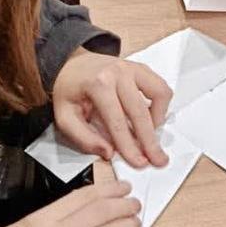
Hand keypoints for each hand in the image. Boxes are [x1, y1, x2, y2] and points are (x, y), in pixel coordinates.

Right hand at [0, 182, 140, 226]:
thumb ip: (43, 219)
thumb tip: (74, 209)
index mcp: (36, 222)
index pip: (79, 199)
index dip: (105, 190)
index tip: (120, 187)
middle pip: (95, 215)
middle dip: (120, 205)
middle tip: (134, 201)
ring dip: (122, 226)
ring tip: (134, 220)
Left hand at [53, 49, 172, 167]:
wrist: (71, 64)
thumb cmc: (69, 90)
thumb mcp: (65, 117)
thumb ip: (83, 137)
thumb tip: (108, 152)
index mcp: (98, 85)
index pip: (117, 121)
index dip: (129, 145)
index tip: (138, 162)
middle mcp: (118, 73)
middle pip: (140, 112)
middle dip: (150, 140)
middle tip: (158, 158)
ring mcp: (132, 68)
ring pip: (158, 95)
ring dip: (158, 119)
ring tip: (152, 135)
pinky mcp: (141, 69)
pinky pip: (160, 87)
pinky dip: (161, 105)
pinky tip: (151, 118)